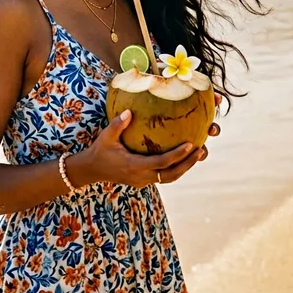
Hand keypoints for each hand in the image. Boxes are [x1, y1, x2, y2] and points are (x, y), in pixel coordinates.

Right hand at [76, 110, 206, 188]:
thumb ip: (118, 125)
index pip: (161, 163)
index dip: (177, 155)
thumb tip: (129, 112)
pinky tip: (182, 157)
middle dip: (188, 164)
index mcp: (134, 166)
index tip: (190, 145)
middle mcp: (141, 176)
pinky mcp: (143, 181)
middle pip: (171, 174)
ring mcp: (143, 181)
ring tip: (197, 154)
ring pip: (169, 178)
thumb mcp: (106, 136)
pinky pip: (163, 176)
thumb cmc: (100, 151)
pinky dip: (174, 168)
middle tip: (201, 150)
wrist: (91, 170)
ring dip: (184, 168)